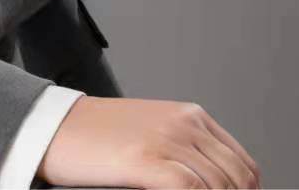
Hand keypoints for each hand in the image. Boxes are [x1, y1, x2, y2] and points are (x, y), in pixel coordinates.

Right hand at [36, 95, 262, 188]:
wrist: (55, 126)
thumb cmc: (97, 134)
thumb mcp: (151, 131)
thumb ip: (184, 150)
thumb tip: (210, 184)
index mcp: (189, 115)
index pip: (242, 163)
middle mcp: (184, 124)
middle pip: (236, 178)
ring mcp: (167, 142)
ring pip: (219, 186)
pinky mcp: (148, 162)